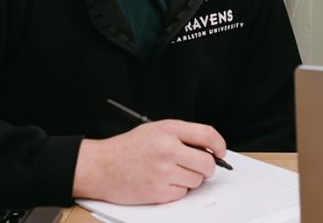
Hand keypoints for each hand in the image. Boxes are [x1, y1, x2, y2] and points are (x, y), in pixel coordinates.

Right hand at [73, 119, 226, 204]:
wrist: (102, 166)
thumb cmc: (128, 148)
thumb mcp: (156, 130)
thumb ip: (183, 135)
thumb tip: (209, 148)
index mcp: (169, 130)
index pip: (207, 135)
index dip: (219, 144)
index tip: (221, 151)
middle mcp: (168, 150)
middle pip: (207, 163)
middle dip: (208, 167)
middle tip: (201, 167)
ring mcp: (163, 172)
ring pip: (197, 180)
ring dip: (191, 179)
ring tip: (174, 173)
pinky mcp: (158, 191)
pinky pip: (182, 193)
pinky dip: (177, 190)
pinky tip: (163, 182)